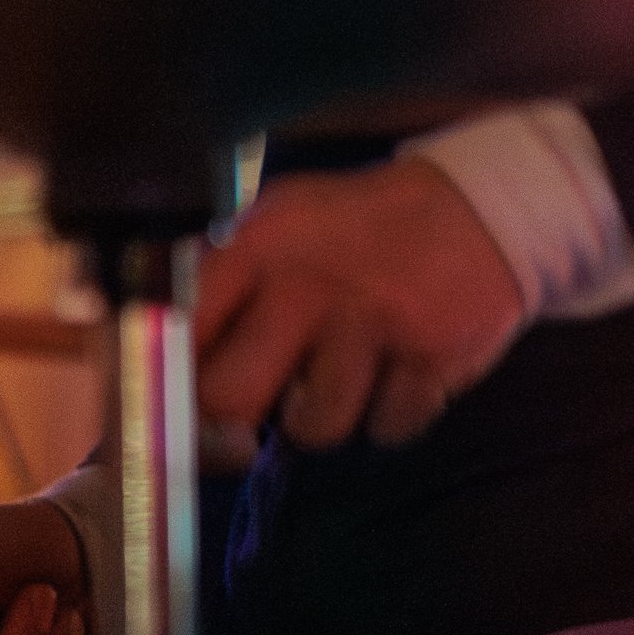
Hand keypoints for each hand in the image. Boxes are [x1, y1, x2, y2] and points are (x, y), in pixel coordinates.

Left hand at [195, 156, 525, 448]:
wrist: (482, 206)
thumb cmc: (360, 225)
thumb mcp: (283, 222)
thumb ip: (221, 275)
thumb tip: (152, 337)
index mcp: (261, 245)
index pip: (181, 331)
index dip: (171, 383)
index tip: (180, 406)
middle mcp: (310, 284)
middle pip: (229, 400)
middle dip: (233, 427)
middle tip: (249, 424)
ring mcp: (375, 324)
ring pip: (316, 428)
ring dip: (325, 416)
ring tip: (342, 377)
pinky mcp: (434, 359)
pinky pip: (389, 428)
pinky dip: (391, 413)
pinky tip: (398, 373)